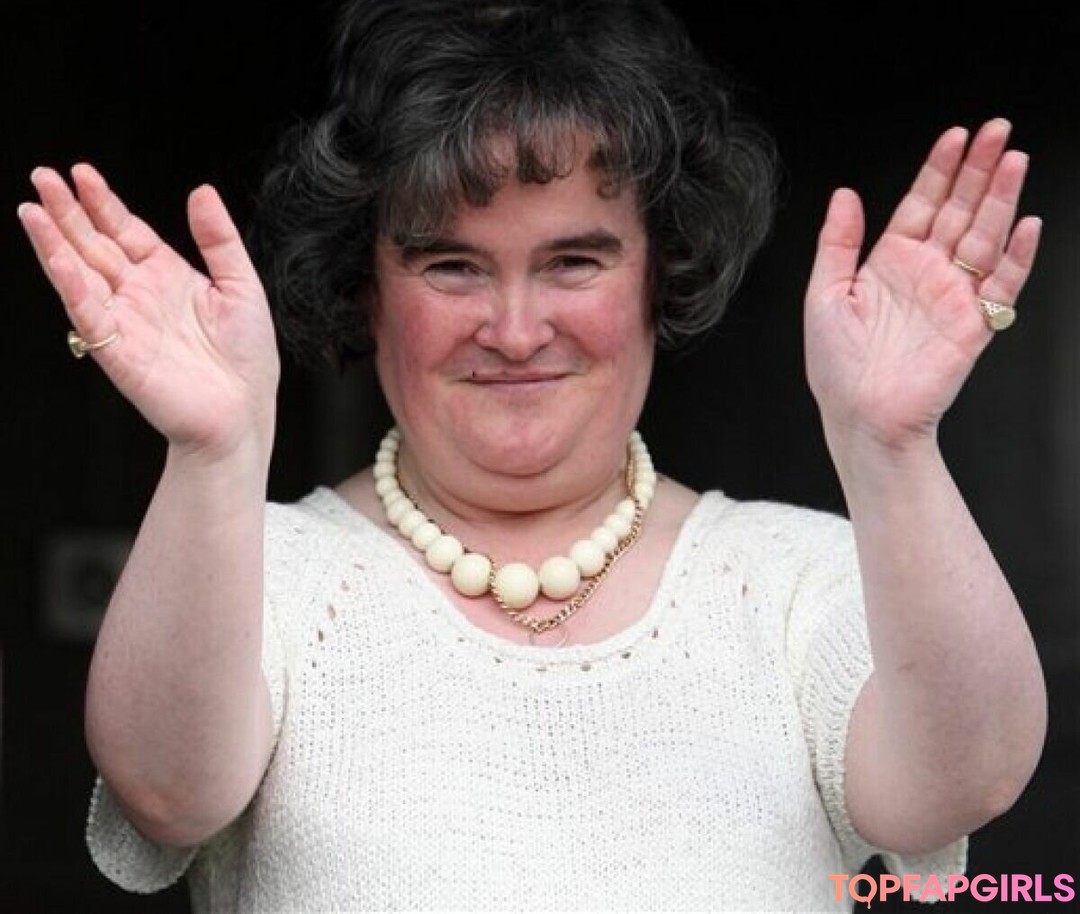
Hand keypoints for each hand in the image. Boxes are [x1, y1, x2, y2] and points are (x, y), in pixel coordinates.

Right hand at [19, 163, 279, 459]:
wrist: (243, 412)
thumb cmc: (247, 358)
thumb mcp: (242, 286)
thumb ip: (218, 239)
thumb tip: (202, 192)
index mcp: (167, 276)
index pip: (125, 230)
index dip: (103, 202)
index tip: (81, 173)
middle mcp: (140, 295)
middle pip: (95, 245)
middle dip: (68, 212)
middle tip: (42, 177)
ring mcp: (125, 321)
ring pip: (81, 274)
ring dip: (54, 243)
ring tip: (32, 211)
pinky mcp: (117, 351)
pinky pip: (88, 313)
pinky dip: (71, 285)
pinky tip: (57, 257)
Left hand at [803, 118, 1040, 454]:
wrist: (860, 417)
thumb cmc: (836, 366)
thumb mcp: (823, 296)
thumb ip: (837, 243)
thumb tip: (844, 193)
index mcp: (889, 263)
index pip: (921, 204)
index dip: (939, 169)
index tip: (956, 136)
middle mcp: (925, 273)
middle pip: (959, 210)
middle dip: (979, 170)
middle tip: (998, 130)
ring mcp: (953, 296)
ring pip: (985, 237)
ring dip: (1001, 200)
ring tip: (1014, 161)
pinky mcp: (974, 324)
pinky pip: (1003, 285)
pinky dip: (1017, 256)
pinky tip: (1026, 224)